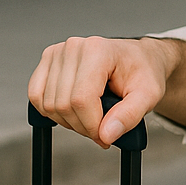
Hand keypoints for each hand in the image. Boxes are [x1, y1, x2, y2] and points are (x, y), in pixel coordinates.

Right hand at [28, 36, 185, 148]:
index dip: (91, 125)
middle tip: (102, 129)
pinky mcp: (47, 62)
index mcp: (98, 50)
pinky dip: (52, 112)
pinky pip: (36, 97)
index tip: (106, 137)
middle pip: (63, 105)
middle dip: (82, 126)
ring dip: (68, 121)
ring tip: (92, 117)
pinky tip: (74, 111)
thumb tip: (106, 135)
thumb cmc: (144, 73)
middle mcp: (73, 47)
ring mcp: (57, 53)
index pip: (81, 100)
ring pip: (48, 105)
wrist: (139, 59)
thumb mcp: (149, 95)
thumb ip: (129, 116)